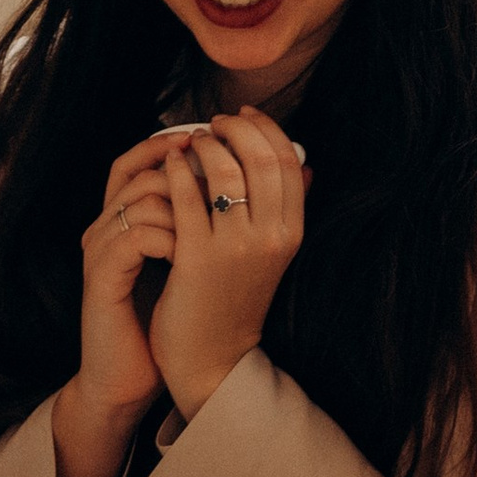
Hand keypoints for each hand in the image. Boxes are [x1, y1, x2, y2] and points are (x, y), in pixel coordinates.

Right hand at [53, 132, 189, 476]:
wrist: (130, 375)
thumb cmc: (167, 319)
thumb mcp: (194, 262)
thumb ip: (210, 222)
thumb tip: (261, 190)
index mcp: (125, 218)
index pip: (139, 158)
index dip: (176, 144)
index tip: (221, 146)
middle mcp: (106, 225)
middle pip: (139, 168)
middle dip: (188, 169)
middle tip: (223, 184)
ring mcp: (99, 249)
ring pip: (142, 198)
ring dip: (186, 208)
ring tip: (211, 229)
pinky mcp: (100, 277)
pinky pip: (137, 237)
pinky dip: (170, 240)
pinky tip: (190, 257)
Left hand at [146, 111, 307, 418]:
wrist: (212, 359)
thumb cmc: (236, 300)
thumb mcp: (272, 255)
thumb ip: (288, 210)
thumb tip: (306, 165)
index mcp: (292, 232)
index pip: (288, 160)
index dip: (265, 129)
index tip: (242, 117)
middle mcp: (271, 237)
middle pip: (261, 157)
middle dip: (235, 129)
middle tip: (214, 123)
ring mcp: (235, 248)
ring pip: (225, 170)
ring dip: (205, 145)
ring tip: (191, 143)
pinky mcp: (198, 257)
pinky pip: (187, 195)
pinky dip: (178, 170)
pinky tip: (170, 164)